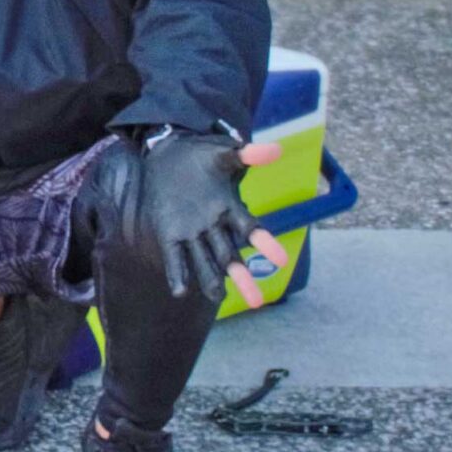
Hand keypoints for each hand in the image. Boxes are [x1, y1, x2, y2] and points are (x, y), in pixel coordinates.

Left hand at [123, 132, 291, 307]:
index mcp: (229, 209)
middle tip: (257, 301)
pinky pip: (174, 255)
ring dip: (211, 279)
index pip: (251, 230)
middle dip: (242, 276)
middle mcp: (213, 226)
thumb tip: (274, 149)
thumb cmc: (200, 158)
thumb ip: (245, 155)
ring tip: (217, 298)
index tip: (282, 260)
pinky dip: (177, 272)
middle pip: (230, 255)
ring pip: (204, 260)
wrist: (168, 159)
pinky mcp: (168, 233)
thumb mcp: (222, 155)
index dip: (265, 244)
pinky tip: (179, 291)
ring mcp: (190, 232)